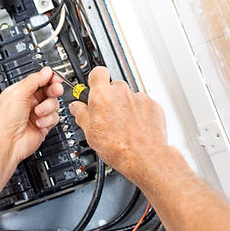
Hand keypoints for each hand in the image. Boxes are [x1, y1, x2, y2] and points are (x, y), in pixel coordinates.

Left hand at [0, 67, 63, 165]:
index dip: (49, 78)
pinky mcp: (44, 125)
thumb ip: (34, 80)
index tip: (56, 78)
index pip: (39, 80)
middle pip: (49, 90)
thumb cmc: (6, 120)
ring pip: (54, 104)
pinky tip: (39, 123)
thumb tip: (46, 71)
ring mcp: (37, 113)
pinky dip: (48, 119)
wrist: (8, 142)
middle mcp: (29, 102)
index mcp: (21, 91)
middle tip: (56, 90)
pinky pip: (55, 117)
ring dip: (47, 108)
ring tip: (38, 113)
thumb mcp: (19, 93)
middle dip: (53, 90)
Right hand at [69, 66, 168, 185]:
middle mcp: (121, 92)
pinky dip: (139, 111)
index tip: (94, 87)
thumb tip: (76, 107)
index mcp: (102, 96)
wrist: (144, 158)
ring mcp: (139, 98)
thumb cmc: (117, 147)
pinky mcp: (153, 105)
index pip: (98, 72)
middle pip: (113, 85)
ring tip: (122, 124)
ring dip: (124, 105)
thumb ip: (81, 114)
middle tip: (106, 113)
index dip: (95, 79)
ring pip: (128, 95)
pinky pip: (143, 103)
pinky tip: (134, 126)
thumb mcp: (89, 132)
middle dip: (109, 96)